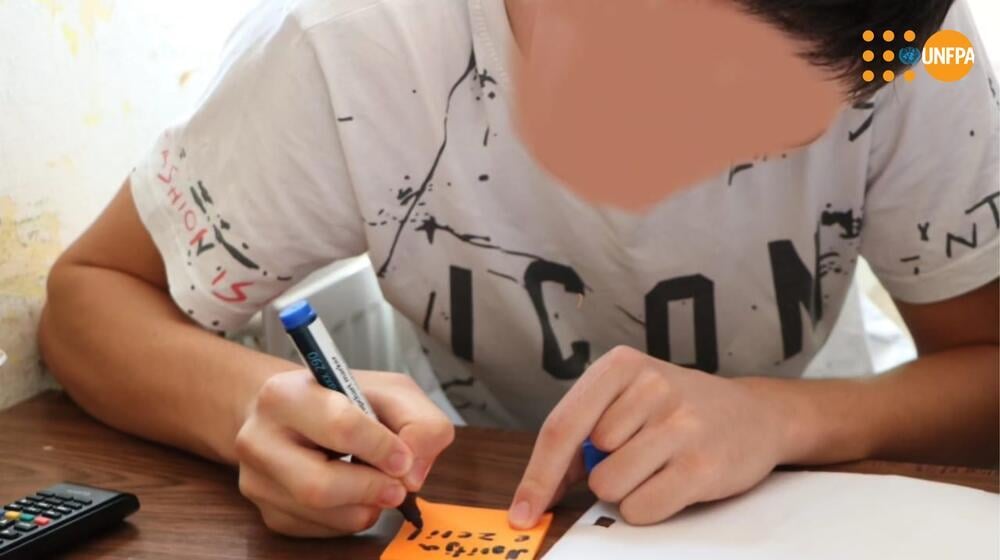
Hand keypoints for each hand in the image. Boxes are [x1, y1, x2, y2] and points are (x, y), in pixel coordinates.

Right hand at [235, 369, 453, 536]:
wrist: (291, 414)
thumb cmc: (344, 399)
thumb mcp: (391, 391)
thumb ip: (419, 423)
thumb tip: (412, 475)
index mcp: (286, 394)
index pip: (340, 427)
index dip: (382, 448)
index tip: (404, 459)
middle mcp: (258, 438)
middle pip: (318, 485)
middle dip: (370, 490)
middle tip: (397, 488)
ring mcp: (256, 480)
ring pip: (318, 514)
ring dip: (364, 507)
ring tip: (379, 487)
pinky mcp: (267, 512)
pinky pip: (316, 530)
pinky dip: (348, 519)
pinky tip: (355, 496)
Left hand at [509, 346, 792, 527]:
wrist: (755, 415)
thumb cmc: (677, 410)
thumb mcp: (627, 400)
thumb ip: (582, 434)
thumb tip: (539, 490)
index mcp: (621, 366)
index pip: (561, 427)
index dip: (536, 476)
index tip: (522, 511)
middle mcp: (651, 387)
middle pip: (589, 463)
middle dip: (603, 472)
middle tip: (638, 455)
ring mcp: (680, 425)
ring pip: (612, 486)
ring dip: (627, 490)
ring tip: (658, 466)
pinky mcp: (703, 465)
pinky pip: (643, 507)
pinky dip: (648, 507)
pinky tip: (672, 482)